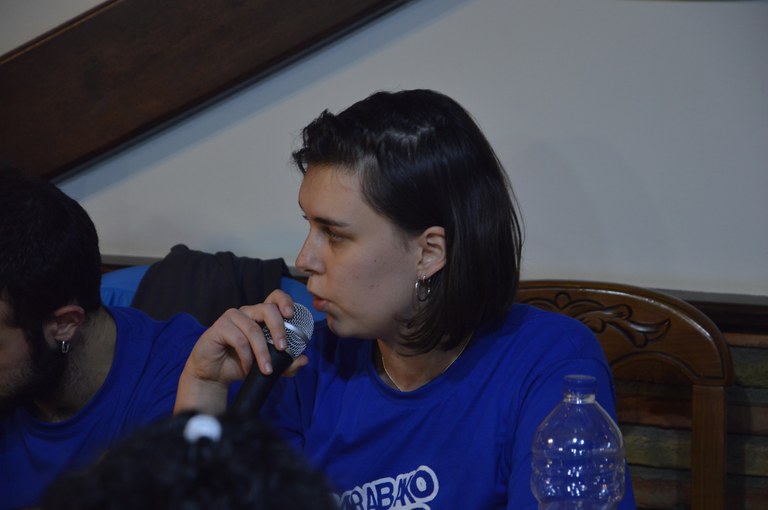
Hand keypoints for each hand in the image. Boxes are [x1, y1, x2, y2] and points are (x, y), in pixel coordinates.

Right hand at [175, 290, 308, 413]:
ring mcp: (232, 317)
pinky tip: (248, 368)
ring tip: (267, 370)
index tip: (291, 315)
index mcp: (260, 315)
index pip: (275, 297)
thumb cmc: (240, 364)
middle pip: (267, 309)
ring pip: (253, 329)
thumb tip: (304, 360)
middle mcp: (247, 312)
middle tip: (283, 349)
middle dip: (278, 329)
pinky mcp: (219, 327)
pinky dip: (246, 356)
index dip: (285, 301)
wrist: (214, 375)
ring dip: (262, 352)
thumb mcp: (267, 366)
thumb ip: (286, 364)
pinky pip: (238, 339)